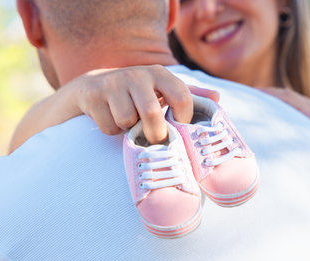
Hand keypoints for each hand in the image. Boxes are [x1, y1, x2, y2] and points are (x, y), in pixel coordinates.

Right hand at [74, 65, 218, 143]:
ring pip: (127, 120)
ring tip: (128, 121)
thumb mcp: (162, 90)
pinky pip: (109, 126)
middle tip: (154, 138)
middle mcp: (137, 75)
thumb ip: (189, 95)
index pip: (182, 97)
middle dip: (154, 133)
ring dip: (128, 129)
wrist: (94, 86)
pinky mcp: (93, 95)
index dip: (183, 119)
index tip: (178, 127)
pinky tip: (111, 119)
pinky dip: (111, 129)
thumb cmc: (137, 93)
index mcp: (160, 73)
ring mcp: (113, 83)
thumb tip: (217, 98)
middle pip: (151, 113)